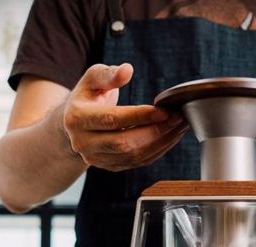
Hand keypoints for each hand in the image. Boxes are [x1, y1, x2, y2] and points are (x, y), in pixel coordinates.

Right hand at [62, 63, 186, 171]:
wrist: (75, 124)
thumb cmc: (88, 97)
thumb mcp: (92, 79)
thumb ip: (108, 74)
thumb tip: (127, 70)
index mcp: (77, 118)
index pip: (112, 120)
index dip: (140, 116)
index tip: (164, 110)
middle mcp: (83, 143)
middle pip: (124, 143)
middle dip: (155, 131)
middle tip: (178, 118)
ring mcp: (95, 158)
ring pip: (133, 156)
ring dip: (161, 142)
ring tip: (179, 126)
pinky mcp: (109, 166)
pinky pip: (137, 162)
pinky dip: (157, 150)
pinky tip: (171, 137)